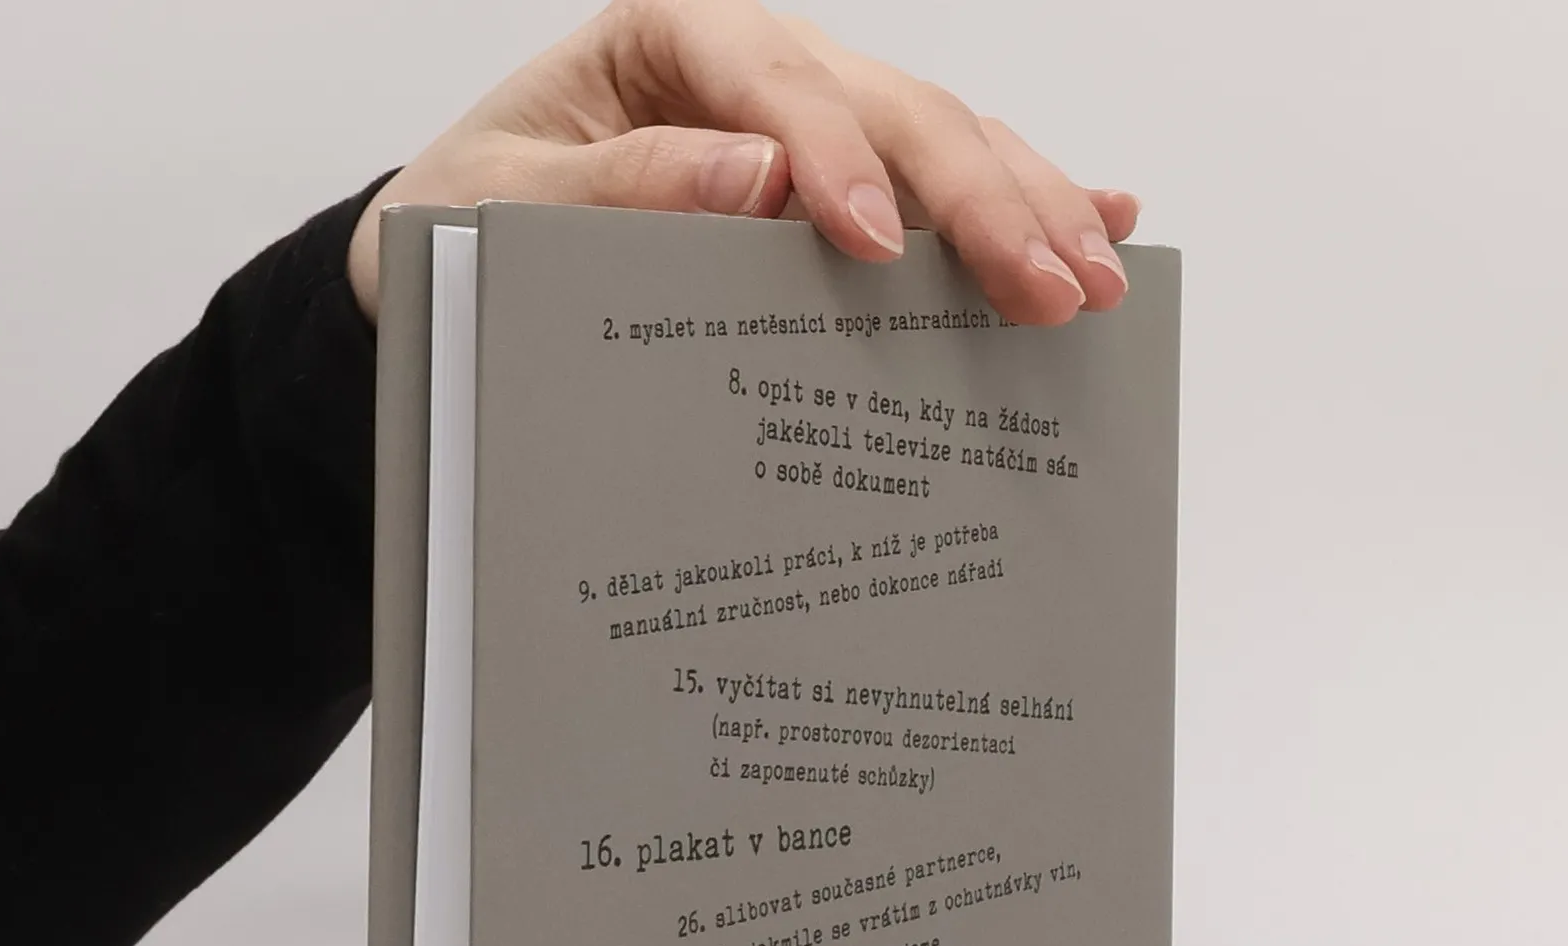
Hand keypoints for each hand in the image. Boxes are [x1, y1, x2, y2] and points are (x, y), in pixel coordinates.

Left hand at [346, 0, 1137, 327]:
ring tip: (1094, 280)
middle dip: (980, 200)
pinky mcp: (834, 179)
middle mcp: (759, 68)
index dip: (837, 159)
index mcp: (672, 37)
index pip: (776, 80)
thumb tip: (762, 178)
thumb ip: (621, 184)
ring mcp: (811, 120)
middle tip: (1050, 286)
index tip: (873, 245)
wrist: (463, 242)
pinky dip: (1019, 198)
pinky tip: (1103, 216)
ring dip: (1028, 208)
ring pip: (942, 139)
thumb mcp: (505, 199)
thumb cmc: (477, 212)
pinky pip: (935, 182)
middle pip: (893, 108)